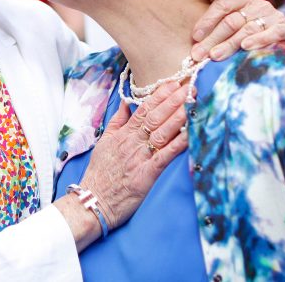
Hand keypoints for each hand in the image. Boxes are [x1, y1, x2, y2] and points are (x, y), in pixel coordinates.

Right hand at [79, 82, 189, 229]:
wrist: (92, 200)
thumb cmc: (99, 174)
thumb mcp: (104, 143)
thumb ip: (117, 122)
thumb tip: (126, 104)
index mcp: (124, 134)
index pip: (144, 109)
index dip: (160, 95)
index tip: (174, 83)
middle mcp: (133, 142)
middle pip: (156, 116)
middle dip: (174, 100)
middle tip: (189, 87)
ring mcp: (140, 158)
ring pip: (161, 132)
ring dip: (178, 117)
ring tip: (192, 103)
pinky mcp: (146, 175)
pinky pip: (164, 156)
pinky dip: (177, 144)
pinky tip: (189, 134)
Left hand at [191, 0, 284, 61]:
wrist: (281, 44)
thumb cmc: (250, 32)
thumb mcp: (235, 19)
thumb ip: (221, 10)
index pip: (223, 4)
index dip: (207, 20)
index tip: (195, 36)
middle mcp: (259, 4)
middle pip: (232, 20)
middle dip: (213, 38)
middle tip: (199, 53)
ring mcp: (274, 16)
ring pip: (247, 29)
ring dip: (229, 44)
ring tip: (215, 55)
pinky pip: (273, 33)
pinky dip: (259, 40)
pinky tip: (246, 47)